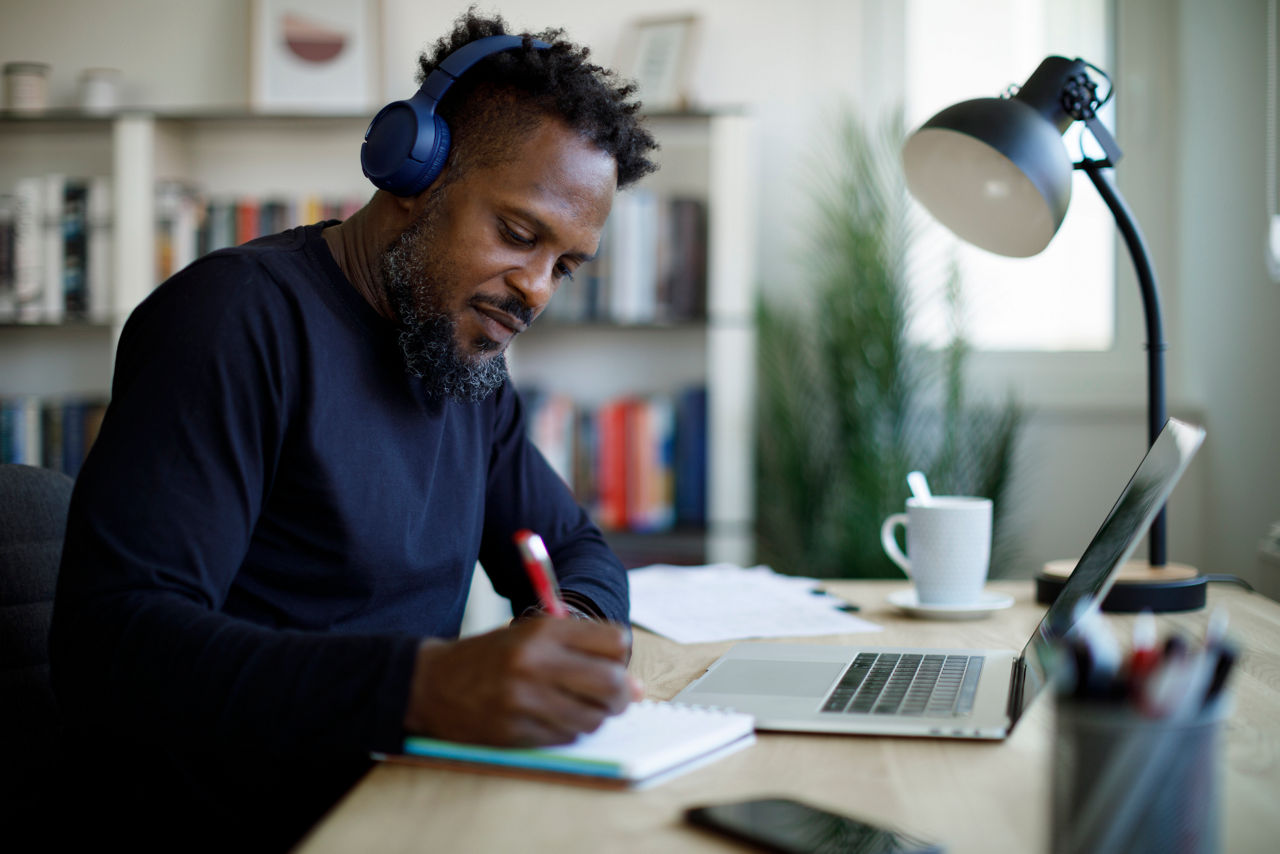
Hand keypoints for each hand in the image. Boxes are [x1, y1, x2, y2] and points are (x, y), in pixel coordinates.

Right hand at [402, 618, 643, 746]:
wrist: (432, 683)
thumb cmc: (490, 656)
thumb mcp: (530, 634)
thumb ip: (581, 650)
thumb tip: (637, 689)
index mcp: (541, 630)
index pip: (614, 641)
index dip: (621, 656)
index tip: (614, 664)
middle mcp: (534, 662)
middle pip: (611, 683)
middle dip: (622, 695)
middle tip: (616, 697)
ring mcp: (523, 699)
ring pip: (592, 717)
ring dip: (595, 716)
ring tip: (578, 706)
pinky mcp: (514, 730)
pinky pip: (565, 737)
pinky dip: (569, 731)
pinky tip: (553, 718)